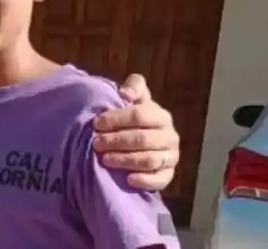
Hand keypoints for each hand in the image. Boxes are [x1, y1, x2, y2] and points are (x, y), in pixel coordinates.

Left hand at [93, 74, 180, 190]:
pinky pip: (160, 180)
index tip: (96, 123)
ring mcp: (171, 157)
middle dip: (116, 141)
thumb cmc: (134, 118)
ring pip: (149, 160)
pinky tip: (128, 180)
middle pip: (142, 139)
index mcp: (161, 116)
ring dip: (125, 160)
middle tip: (96, 143)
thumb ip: (134, 87)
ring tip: (105, 159)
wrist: (144, 141)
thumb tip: (125, 93)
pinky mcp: (169, 175)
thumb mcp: (135, 99)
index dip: (116, 119)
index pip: (139, 115)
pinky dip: (144, 180)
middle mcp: (170, 136)